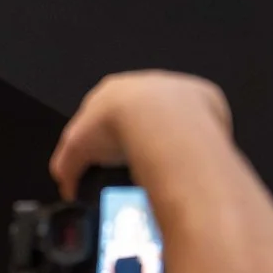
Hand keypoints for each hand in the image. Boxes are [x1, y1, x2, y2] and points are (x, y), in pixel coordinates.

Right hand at [49, 71, 232, 196]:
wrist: (154, 116)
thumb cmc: (113, 125)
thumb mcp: (77, 149)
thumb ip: (68, 166)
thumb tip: (68, 188)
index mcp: (112, 90)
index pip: (107, 113)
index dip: (110, 138)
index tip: (114, 161)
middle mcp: (145, 84)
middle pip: (143, 114)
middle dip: (142, 137)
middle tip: (142, 166)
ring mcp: (176, 89)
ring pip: (173, 116)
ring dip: (170, 138)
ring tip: (168, 165)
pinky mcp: (204, 98)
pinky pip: (201, 120)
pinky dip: (196, 139)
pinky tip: (190, 159)